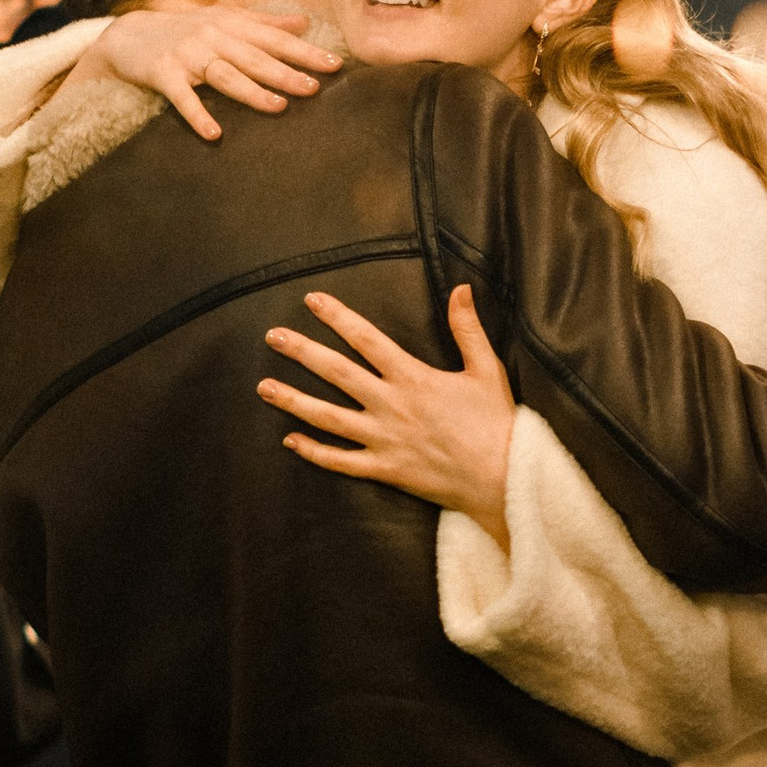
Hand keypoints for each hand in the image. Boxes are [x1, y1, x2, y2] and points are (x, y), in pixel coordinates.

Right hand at [78, 3, 338, 142]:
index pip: (274, 39)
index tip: (335, 64)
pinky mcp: (162, 73)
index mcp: (231, 24)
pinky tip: (214, 133)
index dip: (304, 51)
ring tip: (277, 107)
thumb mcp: (224, 19)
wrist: (126, 35)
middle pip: (254, 57)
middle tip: (314, 88)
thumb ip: (264, 23)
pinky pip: (182, 97)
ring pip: (225, 75)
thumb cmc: (184, 30)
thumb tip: (304, 22)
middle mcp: (212, 36)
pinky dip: (197, 114)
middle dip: (285, 73)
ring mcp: (187, 55)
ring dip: (251, 91)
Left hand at [257, 282, 516, 541]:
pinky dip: (313, 452)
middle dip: (301, 352)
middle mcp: (391, 406)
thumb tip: (461, 288)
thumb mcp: (486, 369)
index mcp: (413, 377)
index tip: (312, 301)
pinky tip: (290, 440)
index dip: (337, 317)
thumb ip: (468, 328)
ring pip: (328, 418)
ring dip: (293, 401)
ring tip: (263, 387)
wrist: (503, 479)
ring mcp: (384, 440)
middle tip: (272, 336)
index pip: (366, 339)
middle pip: (336, 373)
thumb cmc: (497, 424)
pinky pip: (340, 461)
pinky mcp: (384, 470)